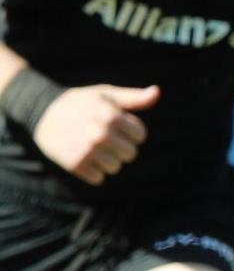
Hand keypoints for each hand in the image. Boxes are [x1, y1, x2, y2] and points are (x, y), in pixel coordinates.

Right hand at [32, 83, 156, 184]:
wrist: (40, 111)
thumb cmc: (80, 103)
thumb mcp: (106, 94)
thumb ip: (134, 98)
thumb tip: (157, 92)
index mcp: (111, 115)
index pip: (140, 135)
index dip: (130, 131)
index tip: (116, 125)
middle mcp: (100, 134)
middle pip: (130, 154)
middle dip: (120, 147)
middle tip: (103, 137)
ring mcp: (87, 150)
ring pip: (115, 168)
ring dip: (107, 160)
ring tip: (92, 147)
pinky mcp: (74, 164)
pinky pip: (98, 178)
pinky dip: (92, 171)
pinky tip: (82, 156)